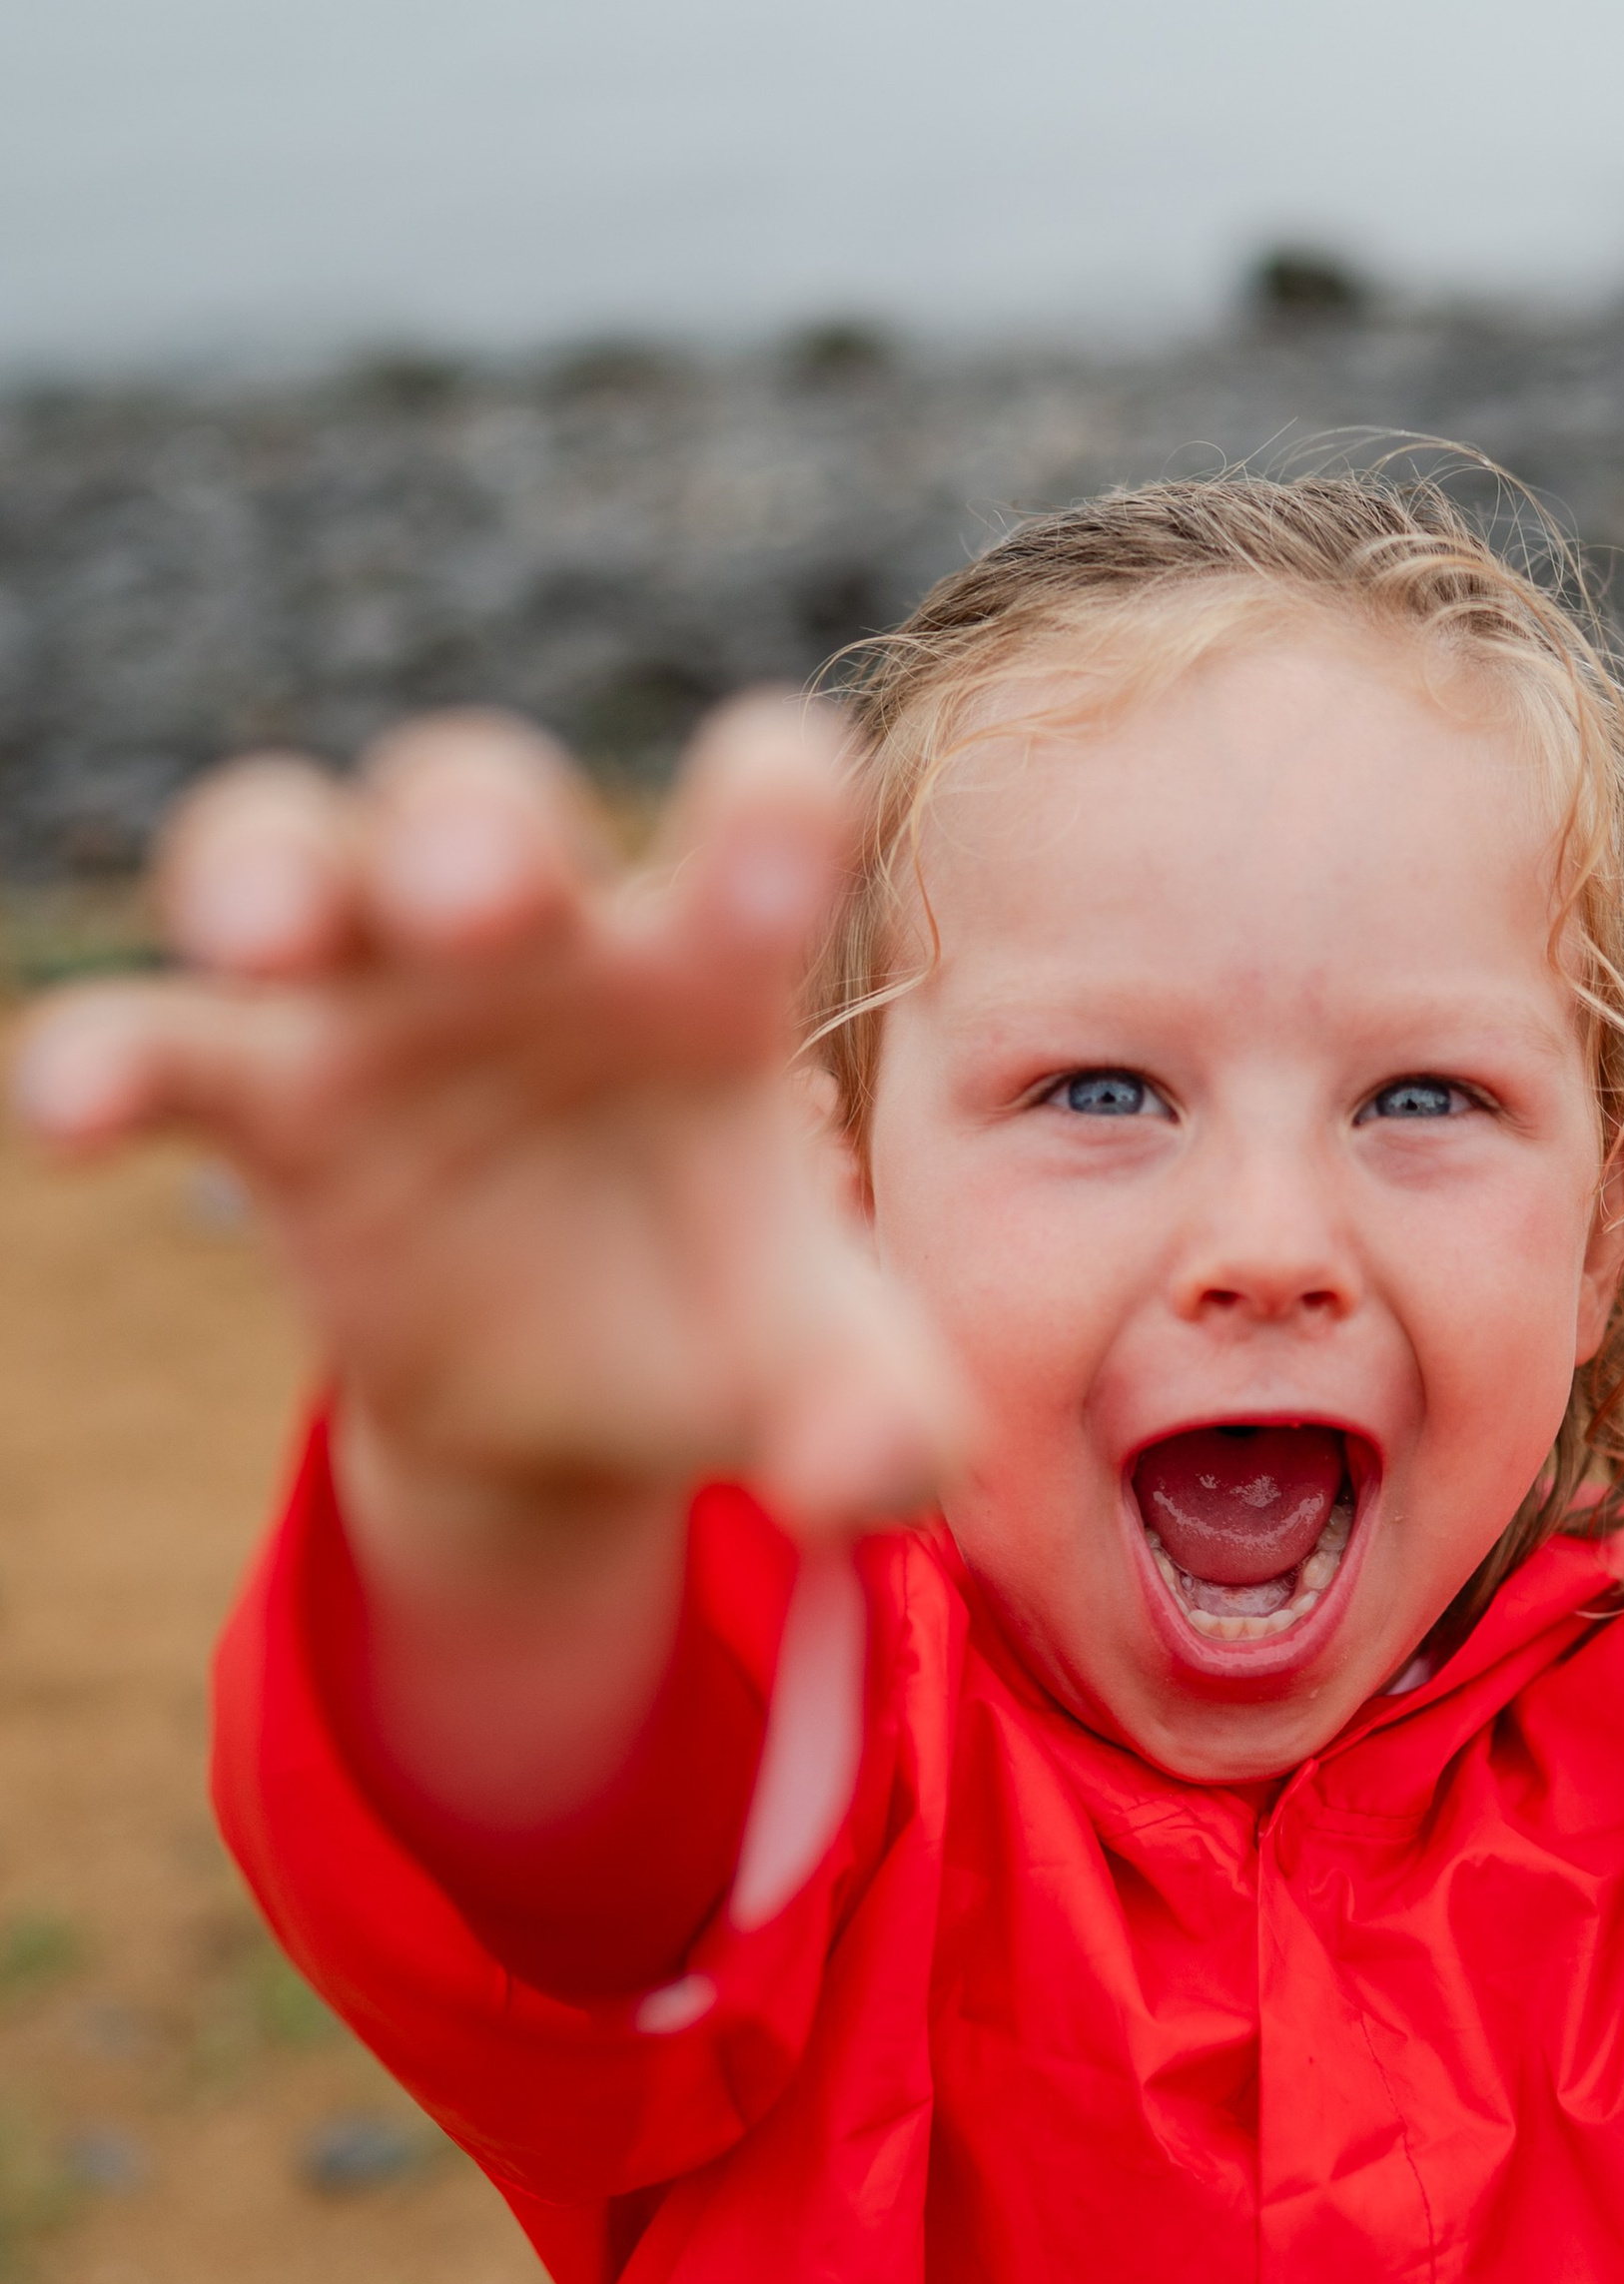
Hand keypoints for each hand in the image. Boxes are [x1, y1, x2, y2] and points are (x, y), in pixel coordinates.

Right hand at [12, 697, 958, 1553]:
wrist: (570, 1394)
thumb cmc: (718, 1315)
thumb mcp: (826, 1382)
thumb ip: (881, 1419)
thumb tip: (865, 1489)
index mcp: (713, 961)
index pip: (759, 805)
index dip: (767, 805)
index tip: (775, 859)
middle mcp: (541, 937)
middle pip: (484, 794)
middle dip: (475, 824)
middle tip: (483, 900)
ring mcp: (385, 998)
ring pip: (298, 844)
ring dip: (272, 870)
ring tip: (264, 940)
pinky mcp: (264, 1092)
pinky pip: (167, 1039)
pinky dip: (106, 1055)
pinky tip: (68, 1120)